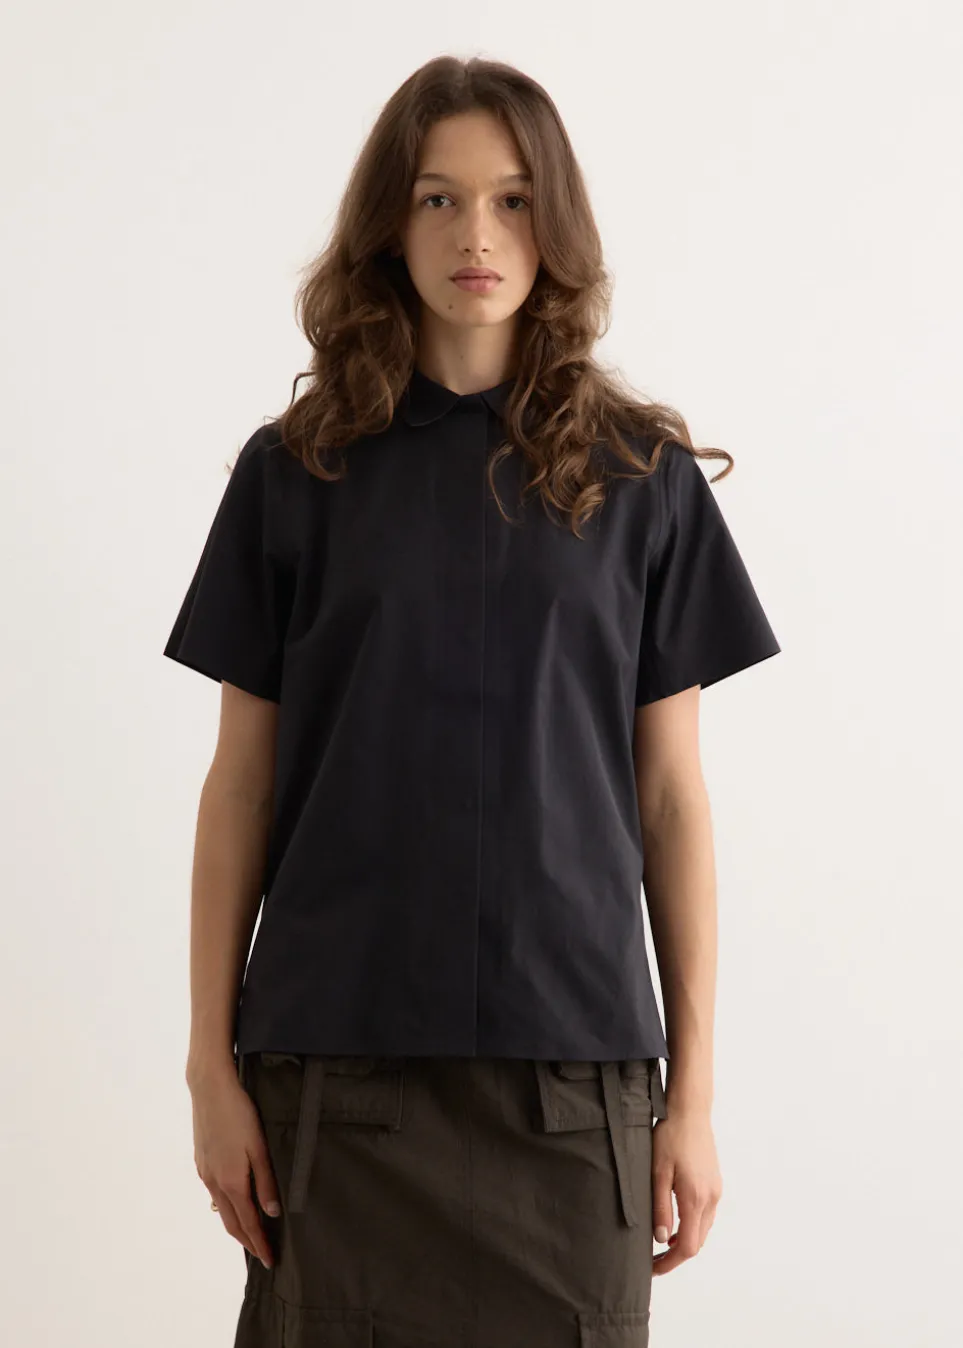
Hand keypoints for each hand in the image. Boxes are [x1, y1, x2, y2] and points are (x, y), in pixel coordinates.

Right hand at [189, 1066, 280, 1268]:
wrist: (209, 1088)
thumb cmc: (239, 1113)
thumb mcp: (259, 1146)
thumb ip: (265, 1181)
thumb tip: (271, 1213)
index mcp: (231, 1181)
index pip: (247, 1223)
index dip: (259, 1243)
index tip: (270, 1259)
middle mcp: (215, 1182)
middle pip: (232, 1222)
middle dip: (247, 1241)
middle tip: (262, 1255)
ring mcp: (205, 1172)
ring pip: (222, 1208)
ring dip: (236, 1225)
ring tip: (250, 1235)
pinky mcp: (202, 1161)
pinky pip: (215, 1193)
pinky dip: (227, 1207)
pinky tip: (234, 1203)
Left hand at [651, 1105, 721, 1273]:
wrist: (690, 1111)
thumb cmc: (670, 1137)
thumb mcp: (657, 1172)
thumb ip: (660, 1207)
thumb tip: (662, 1240)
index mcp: (695, 1198)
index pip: (688, 1246)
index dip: (670, 1263)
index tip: (653, 1269)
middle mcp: (711, 1199)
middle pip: (697, 1242)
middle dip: (676, 1256)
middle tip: (652, 1260)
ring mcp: (715, 1191)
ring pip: (703, 1230)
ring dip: (684, 1241)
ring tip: (661, 1245)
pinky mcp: (715, 1184)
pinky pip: (706, 1215)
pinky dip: (692, 1226)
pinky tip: (676, 1223)